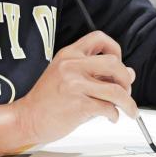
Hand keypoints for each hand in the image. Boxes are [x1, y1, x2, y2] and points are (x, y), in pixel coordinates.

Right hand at [13, 31, 137, 144]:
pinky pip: (108, 107)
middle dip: (126, 79)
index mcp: (68, 54)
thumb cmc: (46, 100)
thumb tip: (128, 74)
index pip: (99, 38)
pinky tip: (111, 117)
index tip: (118, 64)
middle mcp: (72, 65)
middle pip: (114, 63)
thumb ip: (94, 73)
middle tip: (126, 90)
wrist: (26, 118)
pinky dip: (115, 114)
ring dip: (128, 102)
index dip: (115, 49)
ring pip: (116, 89)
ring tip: (129, 110)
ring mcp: (75, 84)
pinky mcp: (78, 105)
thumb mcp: (66, 76)